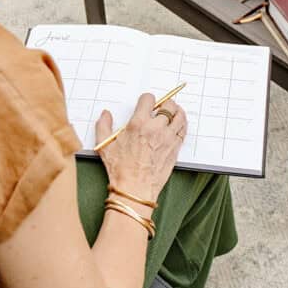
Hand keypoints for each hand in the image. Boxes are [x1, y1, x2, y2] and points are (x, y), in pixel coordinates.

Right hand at [94, 93, 186, 207]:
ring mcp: (168, 138)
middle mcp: (156, 128)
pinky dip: (182, 124)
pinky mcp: (175, 148)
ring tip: (173, 112)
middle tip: (161, 107)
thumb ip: (103, 125)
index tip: (146, 104)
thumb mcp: (104, 145)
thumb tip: (105, 114)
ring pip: (180, 116)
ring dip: (177, 111)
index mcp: (138, 124)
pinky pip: (183, 130)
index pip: (149, 99)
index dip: (147, 99)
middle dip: (165, 103)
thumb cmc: (120, 169)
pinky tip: (177, 125)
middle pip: (168, 105)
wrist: (135, 188)